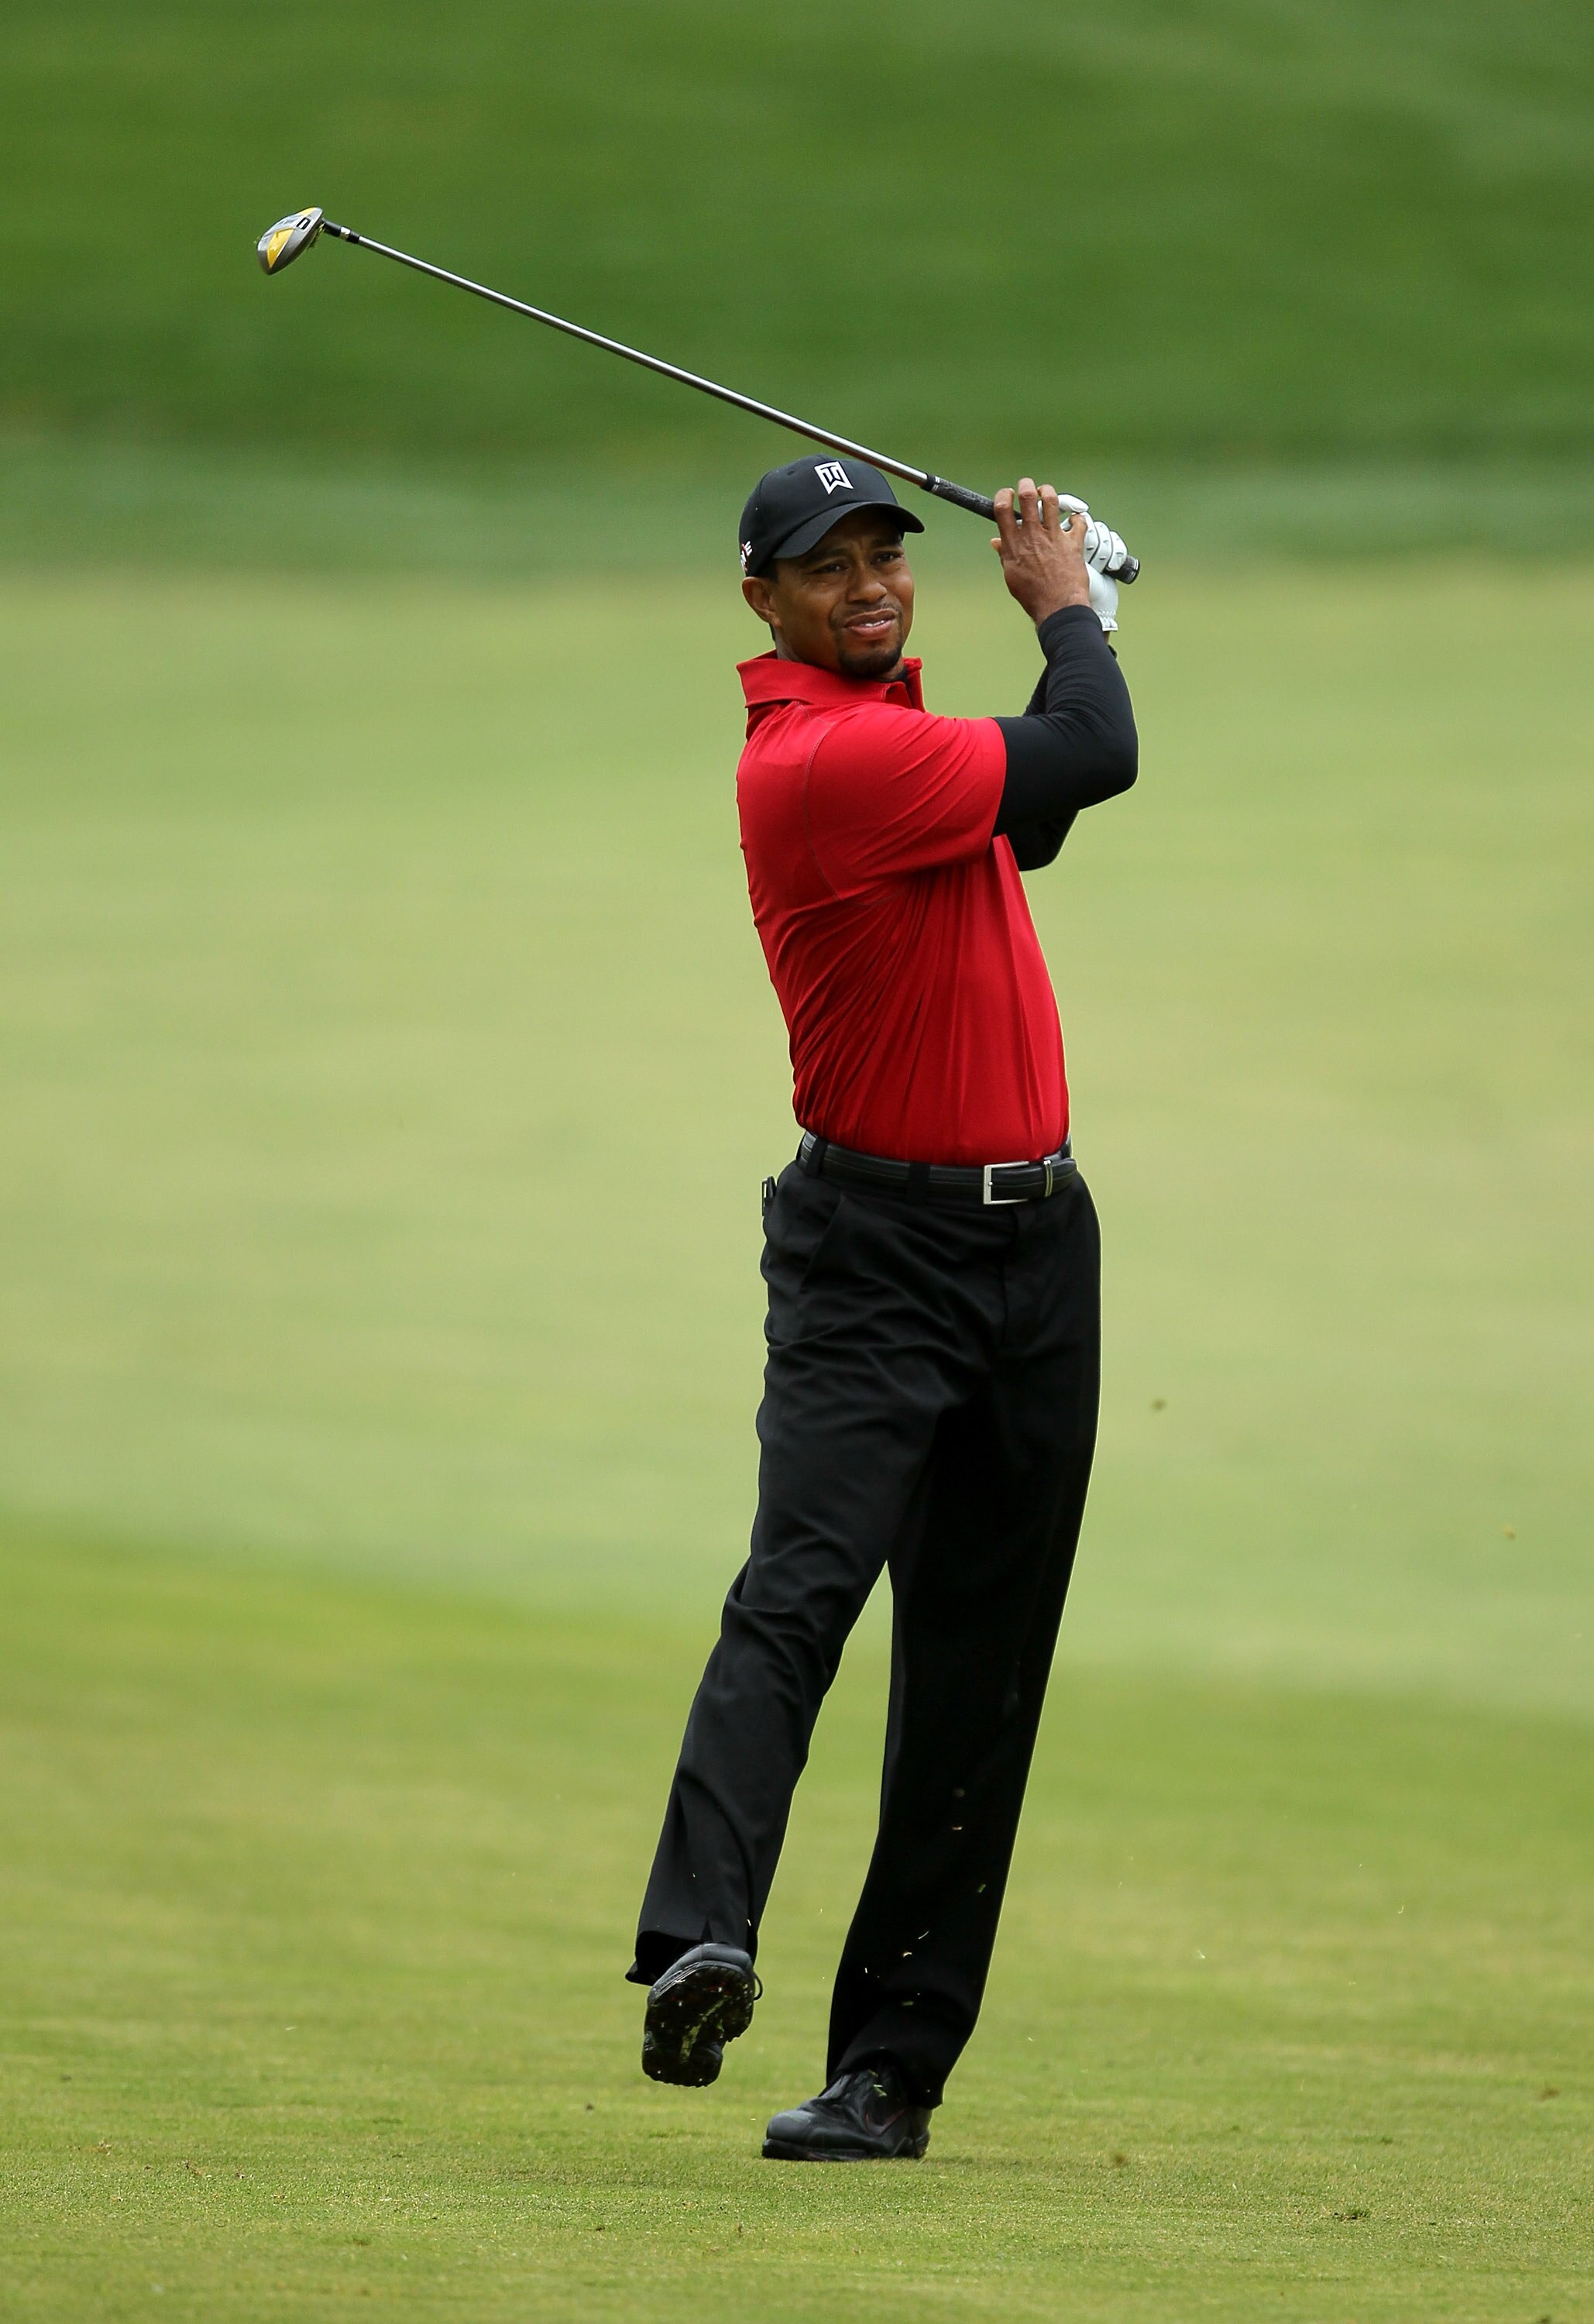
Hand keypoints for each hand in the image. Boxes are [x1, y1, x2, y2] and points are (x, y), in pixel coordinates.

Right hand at [990, 477, 1091, 625]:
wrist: (1058, 607)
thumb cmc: (1034, 596)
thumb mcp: (1012, 576)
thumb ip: (1005, 554)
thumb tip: (997, 542)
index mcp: (1014, 544)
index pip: (1003, 509)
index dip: (1003, 496)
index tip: (1007, 494)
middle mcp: (1033, 535)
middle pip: (1027, 496)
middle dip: (1027, 485)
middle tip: (1028, 486)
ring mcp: (1054, 536)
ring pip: (1051, 500)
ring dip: (1049, 492)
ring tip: (1047, 494)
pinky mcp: (1073, 542)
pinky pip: (1079, 522)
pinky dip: (1078, 518)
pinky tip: (1075, 520)